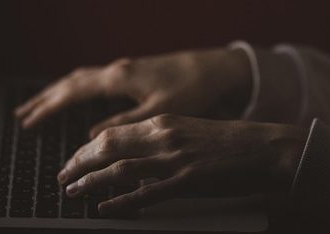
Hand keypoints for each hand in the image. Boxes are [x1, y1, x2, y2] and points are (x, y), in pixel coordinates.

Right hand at [14, 47, 252, 136]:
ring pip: (81, 78)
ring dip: (58, 92)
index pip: (73, 93)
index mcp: (119, 79)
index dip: (49, 108)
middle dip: (45, 99)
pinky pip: (93, 78)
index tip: (28, 123)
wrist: (214, 67)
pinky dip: (76, 87)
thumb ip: (126, 124)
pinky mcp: (132, 72)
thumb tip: (92, 135)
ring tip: (39, 105)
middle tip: (21, 115)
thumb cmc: (192, 89)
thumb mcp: (160, 111)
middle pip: (71, 83)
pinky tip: (75, 95)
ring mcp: (124, 69)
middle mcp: (117, 70)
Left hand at [58, 115, 306, 216]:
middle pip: (107, 147)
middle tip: (63, 177)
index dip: (86, 148)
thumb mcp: (191, 132)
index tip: (73, 160)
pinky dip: (120, 201)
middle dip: (79, 162)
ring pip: (119, 169)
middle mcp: (164, 136)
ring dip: (90, 181)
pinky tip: (105, 208)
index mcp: (165, 122)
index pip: (112, 132)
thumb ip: (162, 140)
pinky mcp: (187, 181)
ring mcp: (174, 159)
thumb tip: (133, 155)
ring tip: (73, 192)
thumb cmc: (231, 143)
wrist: (265, 148)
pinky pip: (145, 193)